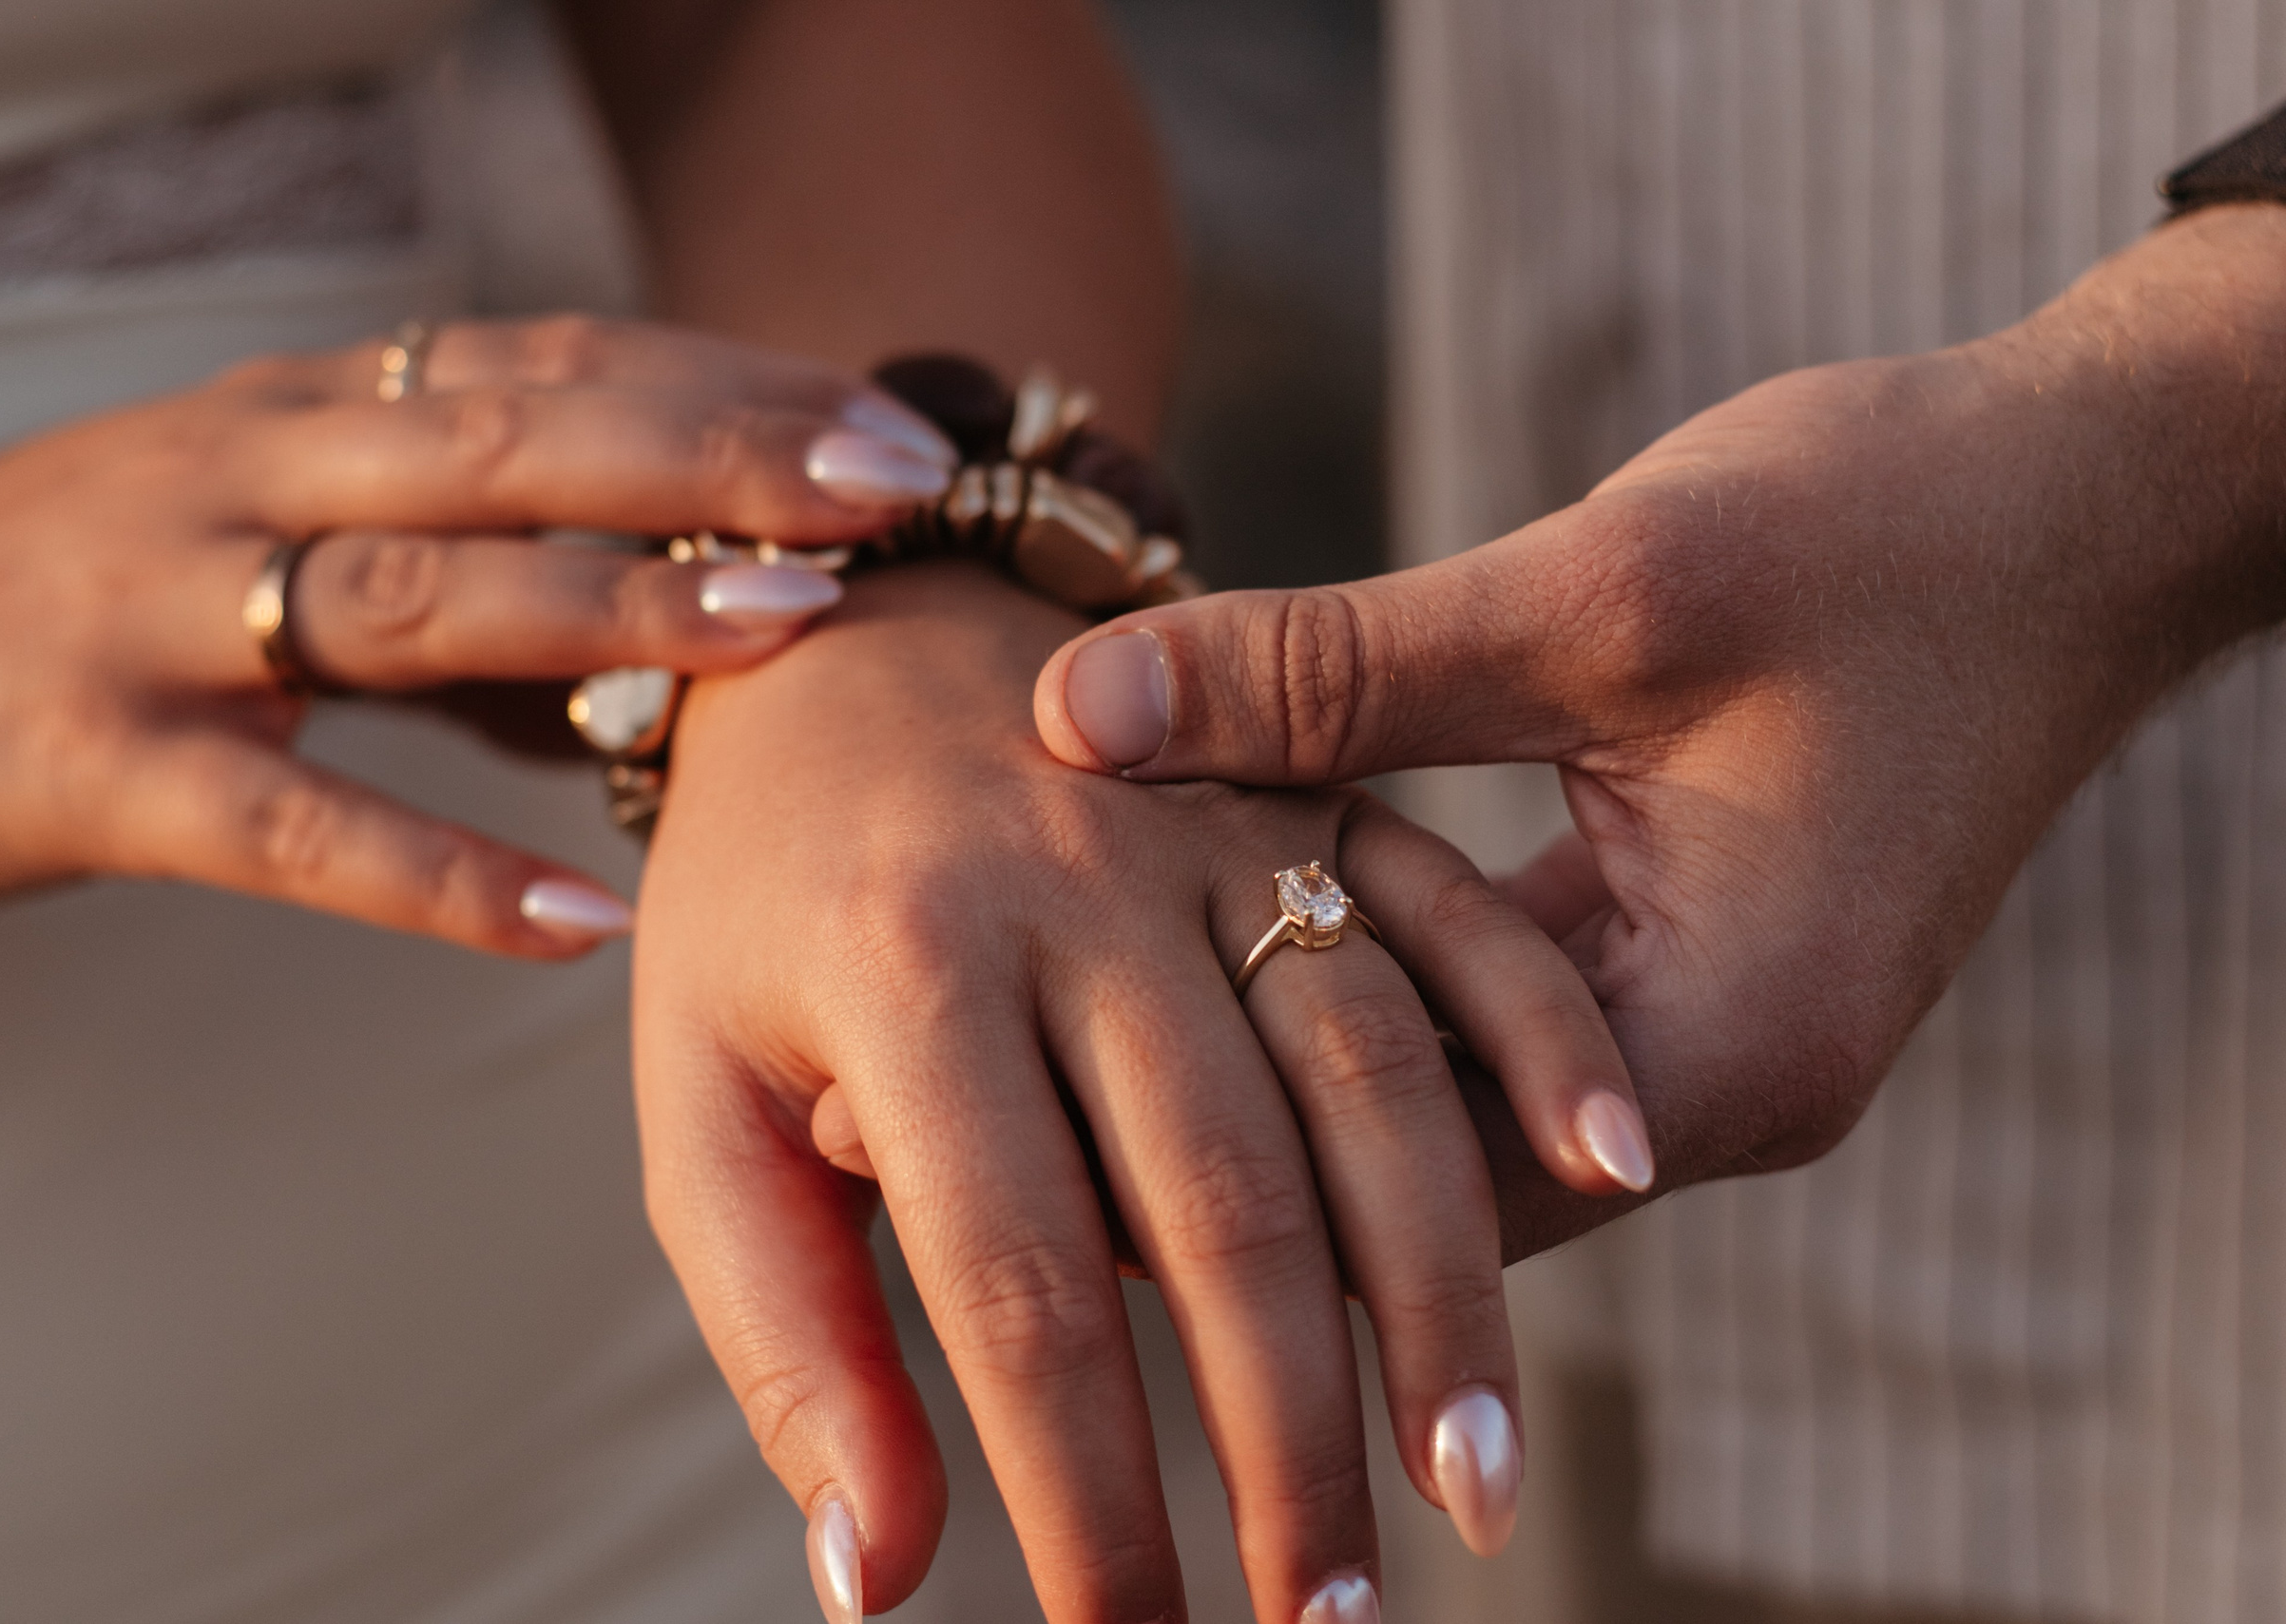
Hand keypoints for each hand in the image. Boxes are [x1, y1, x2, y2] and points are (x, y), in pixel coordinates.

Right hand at [0, 316, 957, 953]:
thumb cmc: (92, 601)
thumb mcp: (278, 538)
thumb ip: (471, 578)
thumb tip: (675, 649)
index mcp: (309, 412)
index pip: (550, 364)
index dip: (724, 385)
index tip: (887, 429)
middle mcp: (248, 475)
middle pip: (511, 437)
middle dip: (712, 451)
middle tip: (889, 488)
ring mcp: (165, 613)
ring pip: (416, 595)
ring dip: (613, 604)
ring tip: (788, 627)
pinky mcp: (98, 764)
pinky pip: (291, 822)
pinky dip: (441, 875)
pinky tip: (581, 922)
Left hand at [633, 563, 1636, 1623]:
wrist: (845, 628)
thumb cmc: (752, 897)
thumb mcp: (695, 1093)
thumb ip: (783, 1326)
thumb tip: (873, 1579)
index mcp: (903, 967)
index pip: (1019, 1288)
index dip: (1087, 1493)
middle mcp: (1076, 888)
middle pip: (1222, 1207)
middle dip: (1288, 1443)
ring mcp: (1212, 831)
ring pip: (1367, 1079)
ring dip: (1441, 1294)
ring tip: (1472, 1493)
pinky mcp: (1306, 798)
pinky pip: (1448, 917)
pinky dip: (1539, 1035)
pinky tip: (1612, 1166)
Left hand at [1033, 205, 2285, 1257]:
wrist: (2079, 504)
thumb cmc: (1883, 532)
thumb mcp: (1596, 593)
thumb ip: (1332, 670)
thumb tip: (1072, 711)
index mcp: (1724, 1041)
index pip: (1423, 1184)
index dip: (1219, 1164)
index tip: (1028, 1138)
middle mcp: (1725, 1086)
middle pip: (1428, 1170)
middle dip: (1235, 1124)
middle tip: (1014, 1113)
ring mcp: (1713, 1036)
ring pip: (1454, 1097)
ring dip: (1298, 1045)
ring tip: (1088, 1028)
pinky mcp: (1696, 968)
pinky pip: (1504, 1016)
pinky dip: (1381, 974)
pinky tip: (1241, 924)